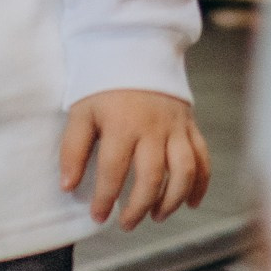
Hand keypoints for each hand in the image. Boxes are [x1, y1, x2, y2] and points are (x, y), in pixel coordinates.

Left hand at [61, 91, 209, 230]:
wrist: (134, 47)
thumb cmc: (104, 82)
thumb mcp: (81, 110)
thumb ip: (73, 148)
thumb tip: (68, 186)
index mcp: (122, 124)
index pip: (113, 171)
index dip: (105, 199)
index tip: (98, 216)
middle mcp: (152, 128)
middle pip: (151, 177)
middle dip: (139, 207)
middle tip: (126, 223)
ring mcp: (175, 127)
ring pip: (183, 171)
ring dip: (172, 200)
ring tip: (156, 216)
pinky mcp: (189, 125)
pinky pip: (202, 158)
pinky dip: (201, 183)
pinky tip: (190, 203)